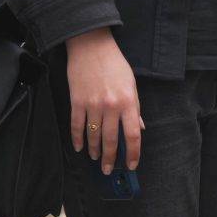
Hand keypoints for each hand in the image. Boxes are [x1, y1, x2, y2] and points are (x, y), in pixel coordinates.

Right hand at [65, 27, 142, 173]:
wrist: (91, 46)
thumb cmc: (114, 64)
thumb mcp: (131, 84)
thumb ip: (135, 108)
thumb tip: (139, 128)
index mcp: (128, 102)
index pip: (133, 135)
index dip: (133, 153)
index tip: (132, 164)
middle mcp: (111, 106)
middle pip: (112, 140)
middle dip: (111, 158)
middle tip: (109, 170)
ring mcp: (93, 105)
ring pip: (93, 136)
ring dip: (94, 151)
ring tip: (96, 158)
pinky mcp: (77, 102)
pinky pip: (77, 126)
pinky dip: (77, 139)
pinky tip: (79, 147)